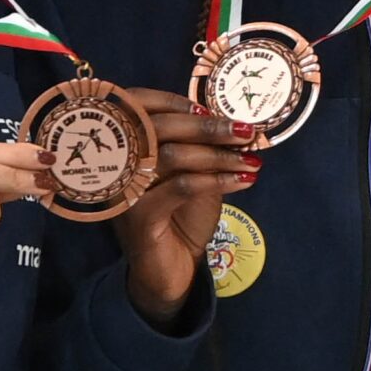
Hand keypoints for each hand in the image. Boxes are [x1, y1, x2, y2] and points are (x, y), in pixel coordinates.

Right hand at [109, 88, 261, 323]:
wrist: (172, 268)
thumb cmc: (182, 215)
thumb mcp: (193, 173)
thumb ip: (200, 146)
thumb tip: (231, 120)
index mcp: (125, 145)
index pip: (138, 105)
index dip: (176, 102)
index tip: (215, 110)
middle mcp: (118, 164)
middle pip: (157, 127)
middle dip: (207, 126)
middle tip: (246, 131)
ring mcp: (126, 190)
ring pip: (172, 156)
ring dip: (219, 155)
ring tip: (252, 160)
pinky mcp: (140, 217)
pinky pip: (181, 188)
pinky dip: (216, 180)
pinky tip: (243, 181)